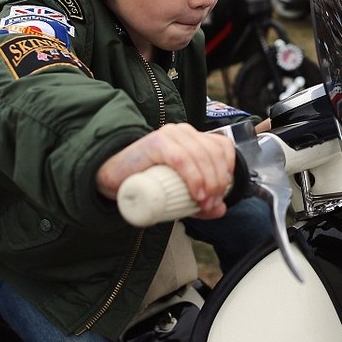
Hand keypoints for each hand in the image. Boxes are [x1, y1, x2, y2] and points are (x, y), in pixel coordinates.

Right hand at [96, 123, 234, 219]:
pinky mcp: (156, 143)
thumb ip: (200, 199)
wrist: (113, 177)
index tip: (223, 192)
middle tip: (211, 204)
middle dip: (218, 182)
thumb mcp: (179, 191)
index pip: (222, 147)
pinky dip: (194, 177)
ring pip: (200, 156)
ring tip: (204, 203)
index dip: (228, 169)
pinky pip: (182, 159)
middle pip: (213, 154)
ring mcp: (169, 135)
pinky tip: (197, 194)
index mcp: (192, 138)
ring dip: (209, 183)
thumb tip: (221, 209)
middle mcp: (183, 132)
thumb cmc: (147, 182)